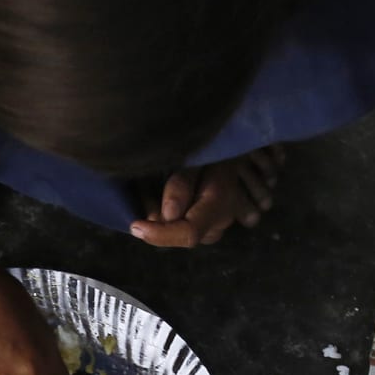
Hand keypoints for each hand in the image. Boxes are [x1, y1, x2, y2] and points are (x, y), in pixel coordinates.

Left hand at [130, 149, 279, 247]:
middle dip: (159, 220)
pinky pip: (190, 227)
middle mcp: (224, 220)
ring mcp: (222, 224)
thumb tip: (168, 216)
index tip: (135, 225)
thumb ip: (183, 185)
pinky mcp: (217, 224)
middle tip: (146, 191)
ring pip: (185, 231)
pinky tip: (170, 197)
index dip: (160, 235)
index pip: (189, 233)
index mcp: (219, 202)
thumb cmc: (216, 142)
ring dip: (166, 216)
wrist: (239, 140)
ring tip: (158, 187)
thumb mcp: (198, 156)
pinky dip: (175, 216)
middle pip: (182, 234)